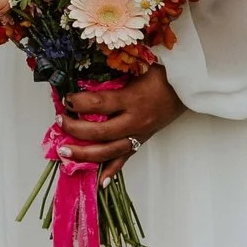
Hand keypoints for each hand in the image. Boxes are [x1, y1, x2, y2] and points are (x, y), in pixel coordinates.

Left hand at [56, 66, 185, 181]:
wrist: (187, 87)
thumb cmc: (161, 72)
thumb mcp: (138, 65)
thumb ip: (113, 71)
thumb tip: (84, 73)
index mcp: (133, 99)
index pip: (99, 103)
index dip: (78, 102)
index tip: (65, 99)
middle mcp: (135, 121)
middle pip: (100, 132)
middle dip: (75, 129)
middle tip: (59, 122)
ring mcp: (139, 134)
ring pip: (109, 151)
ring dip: (84, 154)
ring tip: (64, 152)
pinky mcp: (142, 141)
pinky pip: (125, 159)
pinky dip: (111, 171)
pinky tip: (99, 181)